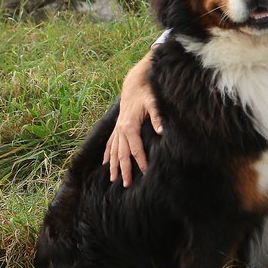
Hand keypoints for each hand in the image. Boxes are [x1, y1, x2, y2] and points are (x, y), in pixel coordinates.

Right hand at [103, 52, 162, 186]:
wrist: (134, 82)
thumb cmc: (146, 92)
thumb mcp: (153, 102)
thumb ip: (157, 117)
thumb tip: (162, 131)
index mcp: (129, 126)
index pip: (135, 148)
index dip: (140, 161)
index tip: (144, 172)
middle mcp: (121, 129)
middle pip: (122, 154)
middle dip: (124, 169)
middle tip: (126, 184)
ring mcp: (117, 128)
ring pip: (114, 151)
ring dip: (114, 166)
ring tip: (113, 180)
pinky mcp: (117, 126)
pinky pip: (110, 143)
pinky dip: (108, 154)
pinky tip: (106, 163)